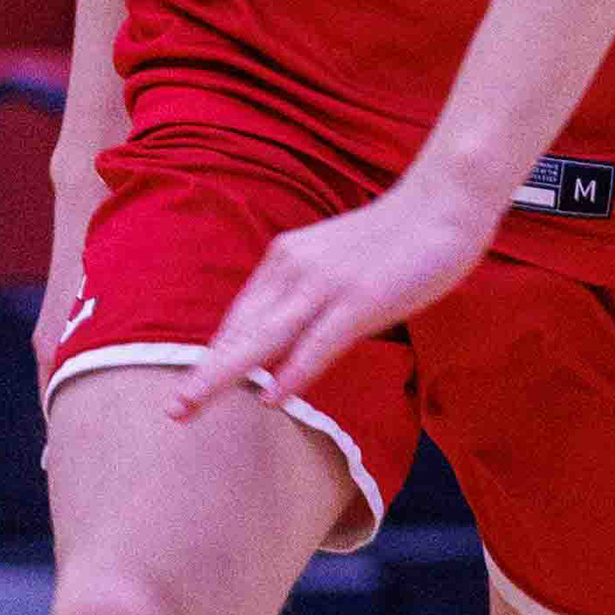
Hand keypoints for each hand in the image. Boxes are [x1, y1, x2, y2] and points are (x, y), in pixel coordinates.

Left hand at [170, 168, 489, 421]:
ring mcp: (323, 285)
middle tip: (173, 411)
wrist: (440, 203)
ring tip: (191, 407)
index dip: (215, 357)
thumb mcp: (335, 265)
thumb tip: (289, 344)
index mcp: (283, 261)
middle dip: (204, 375)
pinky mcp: (358, 300)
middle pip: (239, 333)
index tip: (193, 388)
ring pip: (262, 340)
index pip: (239, 319)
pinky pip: (317, 343)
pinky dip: (292, 373)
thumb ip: (308, 299)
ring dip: (223, 377)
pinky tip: (271, 399)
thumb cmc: (394, 240)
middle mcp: (292, 271)